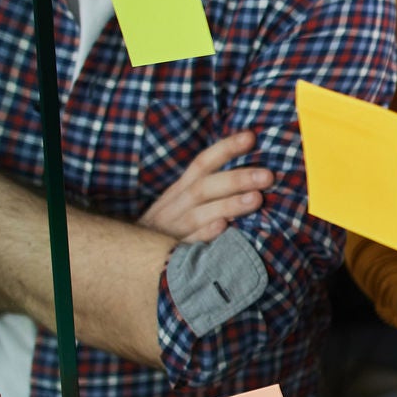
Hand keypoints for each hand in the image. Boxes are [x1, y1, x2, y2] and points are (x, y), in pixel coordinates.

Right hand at [139, 131, 270, 242]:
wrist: (129, 259)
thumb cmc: (168, 227)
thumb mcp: (182, 203)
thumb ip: (209, 189)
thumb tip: (251, 175)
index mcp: (180, 190)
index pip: (202, 163)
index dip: (225, 148)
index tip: (251, 137)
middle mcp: (175, 206)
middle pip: (204, 187)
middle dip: (236, 179)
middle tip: (267, 175)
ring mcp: (172, 230)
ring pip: (198, 214)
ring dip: (228, 205)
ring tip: (256, 199)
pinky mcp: (170, 254)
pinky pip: (187, 245)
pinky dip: (204, 235)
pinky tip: (223, 228)